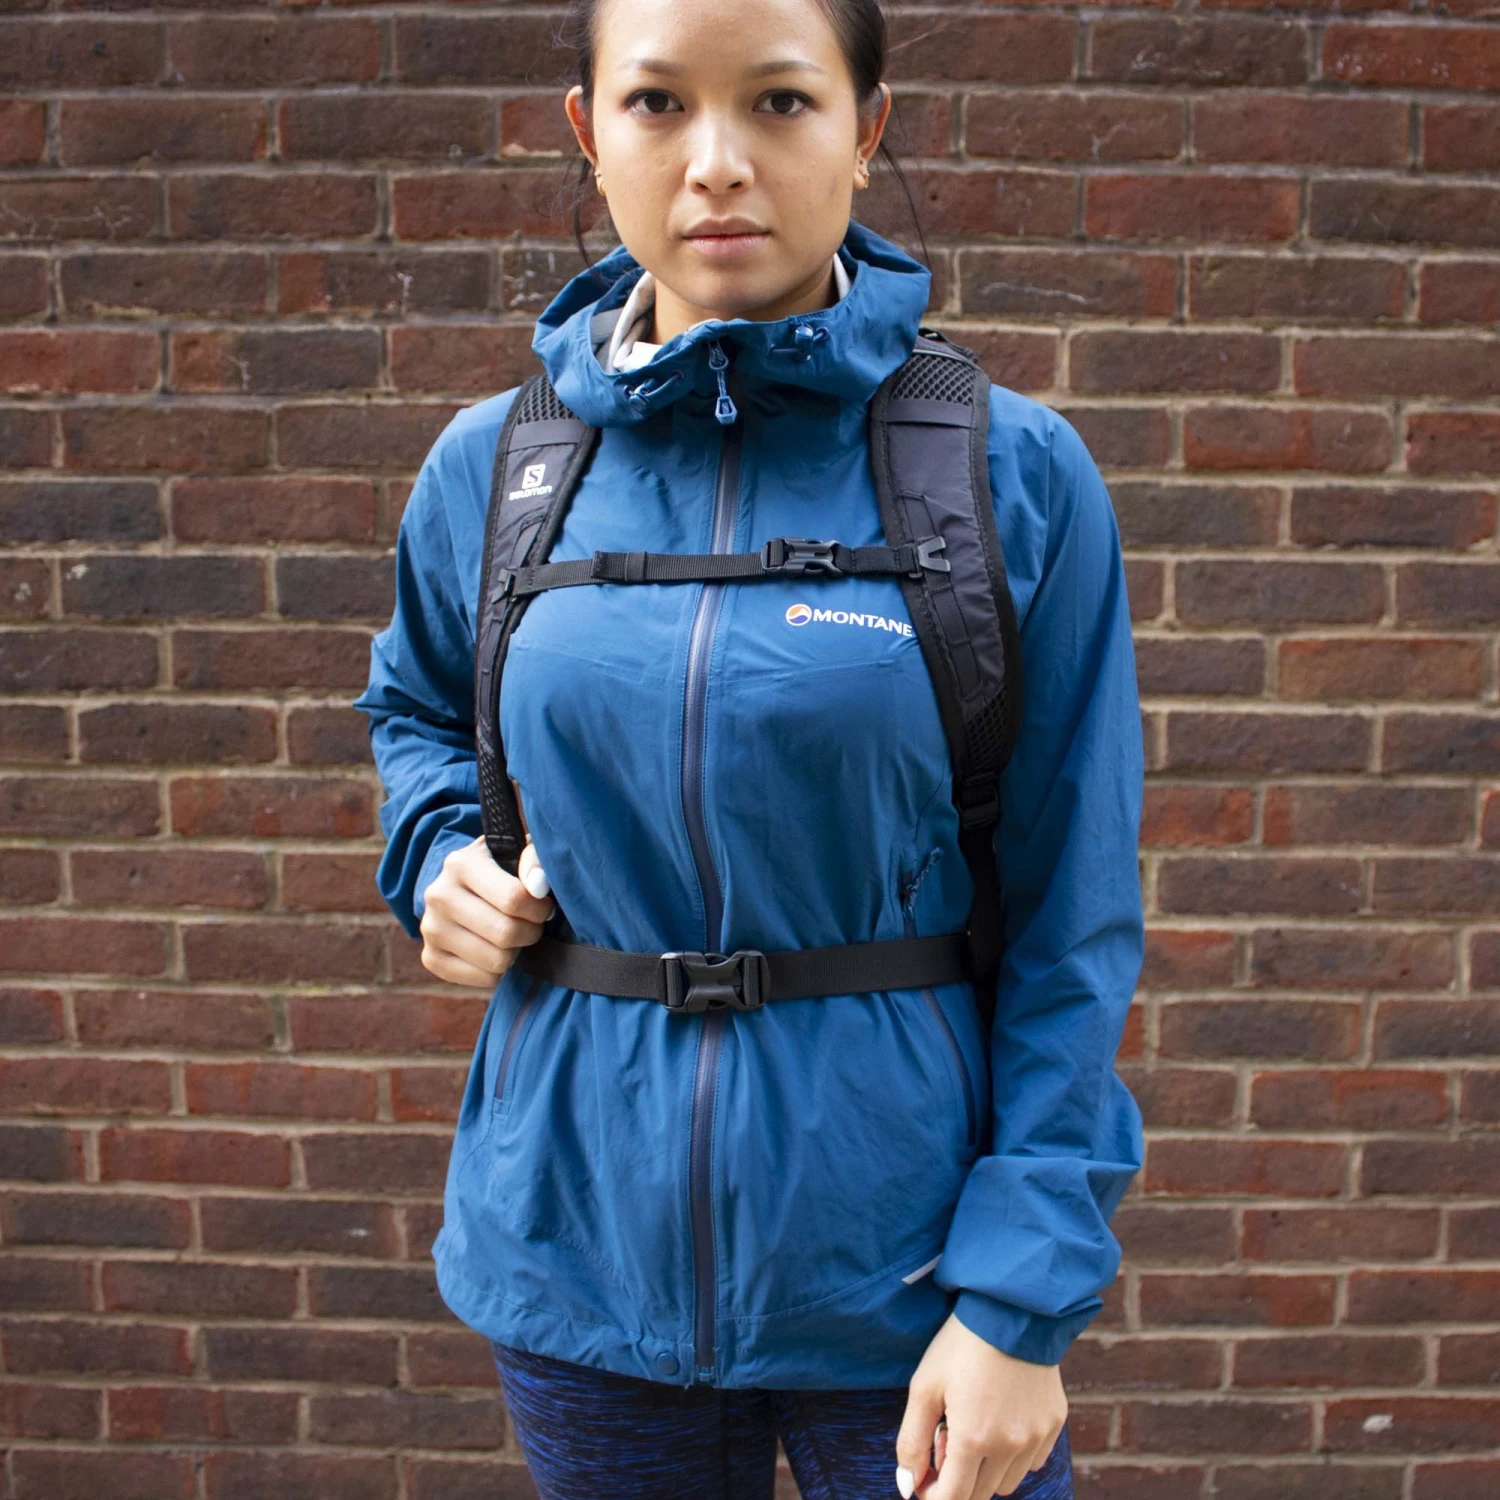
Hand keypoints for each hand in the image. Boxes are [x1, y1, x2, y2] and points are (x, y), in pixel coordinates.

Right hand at [418, 783, 555, 986]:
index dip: (540, 909)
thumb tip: (537, 882)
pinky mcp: (431, 958)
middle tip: (532, 924)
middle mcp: (438, 895)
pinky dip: (500, 971)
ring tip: (514, 934)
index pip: (513, 899)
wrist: (462, 886)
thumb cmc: (502, 868)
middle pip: (505, 933)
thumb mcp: (518, 851)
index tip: (543, 906)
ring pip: (496, 961)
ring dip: (516, 952)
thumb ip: (535, 857)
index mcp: (461, 864)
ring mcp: (430, 928)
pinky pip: (483, 979)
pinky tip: (496, 950)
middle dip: (531, 932)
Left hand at [894, 1311, 1066, 1499]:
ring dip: (986, 1470)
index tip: (924, 1480)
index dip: (933, 1496)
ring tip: (974, 1425)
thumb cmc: (960, 1345)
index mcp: (973, 1439)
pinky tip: (1001, 1420)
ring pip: (1007, 1482)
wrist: (1011, 1307)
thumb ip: (911, 1442)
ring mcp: (1036, 1437)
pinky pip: (1032, 1461)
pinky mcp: (1054, 1424)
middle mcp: (1010, 1446)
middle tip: (947, 1437)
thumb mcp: (924, 1387)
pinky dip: (1014, 1455)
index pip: (953, 1499)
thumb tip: (907, 1487)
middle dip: (958, 1479)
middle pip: (980, 1495)